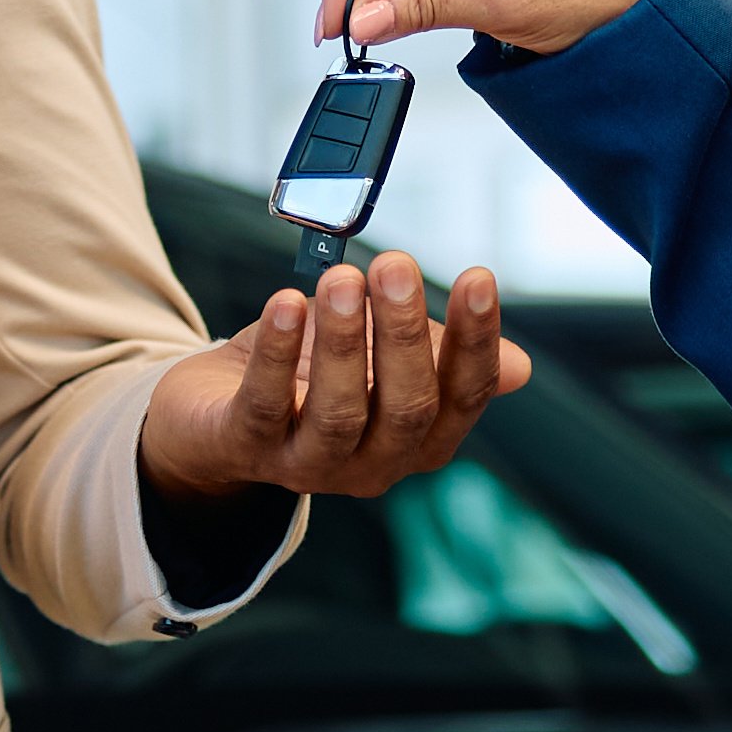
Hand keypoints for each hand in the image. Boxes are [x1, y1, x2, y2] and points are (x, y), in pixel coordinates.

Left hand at [142, 251, 525, 503]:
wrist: (213, 419)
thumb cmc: (310, 381)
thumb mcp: (383, 363)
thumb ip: (441, 357)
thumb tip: (518, 367)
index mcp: (419, 440)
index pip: (463, 396)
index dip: (476, 340)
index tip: (477, 277)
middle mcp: (374, 463)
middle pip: (407, 407)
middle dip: (405, 333)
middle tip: (396, 266)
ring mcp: (309, 465)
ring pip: (340, 413)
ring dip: (344, 342)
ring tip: (342, 280)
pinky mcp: (246, 448)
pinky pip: (266, 405)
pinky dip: (278, 352)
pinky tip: (286, 303)